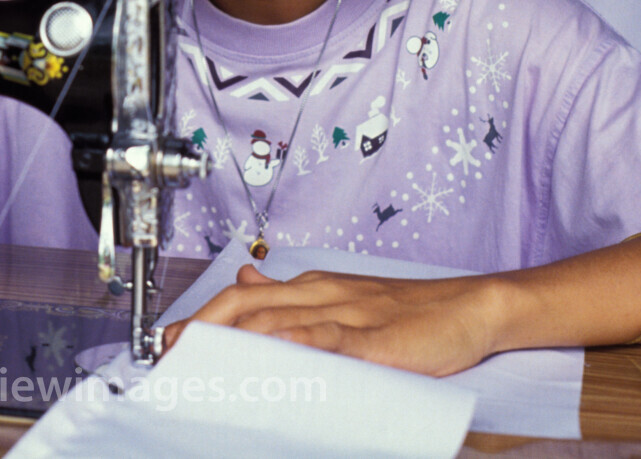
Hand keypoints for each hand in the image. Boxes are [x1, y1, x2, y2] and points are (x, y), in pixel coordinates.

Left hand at [162, 263, 503, 376]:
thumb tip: (246, 280)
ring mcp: (348, 315)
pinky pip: (331, 339)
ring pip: (279, 321)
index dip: (203, 318)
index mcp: (310, 289)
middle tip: (173, 355)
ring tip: (204, 361)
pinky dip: (300, 344)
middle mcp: (321, 295)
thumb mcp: (341, 295)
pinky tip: (278, 352)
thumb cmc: (407, 311)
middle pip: (247, 306)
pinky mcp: (376, 339)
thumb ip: (292, 295)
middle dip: (204, 329)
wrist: (469, 306)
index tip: (171, 340)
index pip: (242, 298)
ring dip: (236, 341)